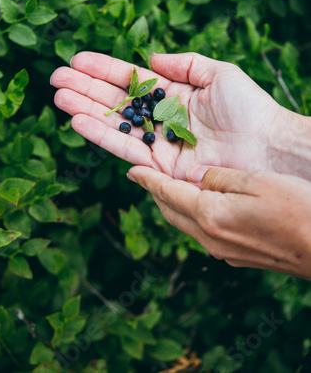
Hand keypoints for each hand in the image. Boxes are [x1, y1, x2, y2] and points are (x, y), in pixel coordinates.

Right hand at [50, 52, 288, 179]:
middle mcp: (160, 118)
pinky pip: (124, 147)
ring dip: (85, 110)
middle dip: (86, 89)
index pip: (131, 80)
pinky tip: (78, 121)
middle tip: (56, 78)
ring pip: (114, 124)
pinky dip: (101, 134)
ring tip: (59, 96)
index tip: (77, 60)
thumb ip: (183, 64)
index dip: (104, 69)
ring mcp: (158, 142)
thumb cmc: (248, 107)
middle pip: (116, 101)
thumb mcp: (217, 73)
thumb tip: (149, 58)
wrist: (266, 146)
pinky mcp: (159, 166)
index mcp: (173, 94)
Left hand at [126, 164, 310, 279]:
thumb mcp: (255, 181)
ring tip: (169, 188)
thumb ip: (219, 177)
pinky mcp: (238, 256)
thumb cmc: (298, 208)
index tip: (132, 170)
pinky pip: (203, 232)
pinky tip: (201, 206)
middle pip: (171, 212)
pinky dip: (192, 215)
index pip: (167, 193)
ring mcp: (224, 251)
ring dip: (173, 205)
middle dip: (156, 192)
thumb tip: (194, 175)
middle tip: (147, 176)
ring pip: (186, 224)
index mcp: (210, 216)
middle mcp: (210, 238)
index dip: (147, 180)